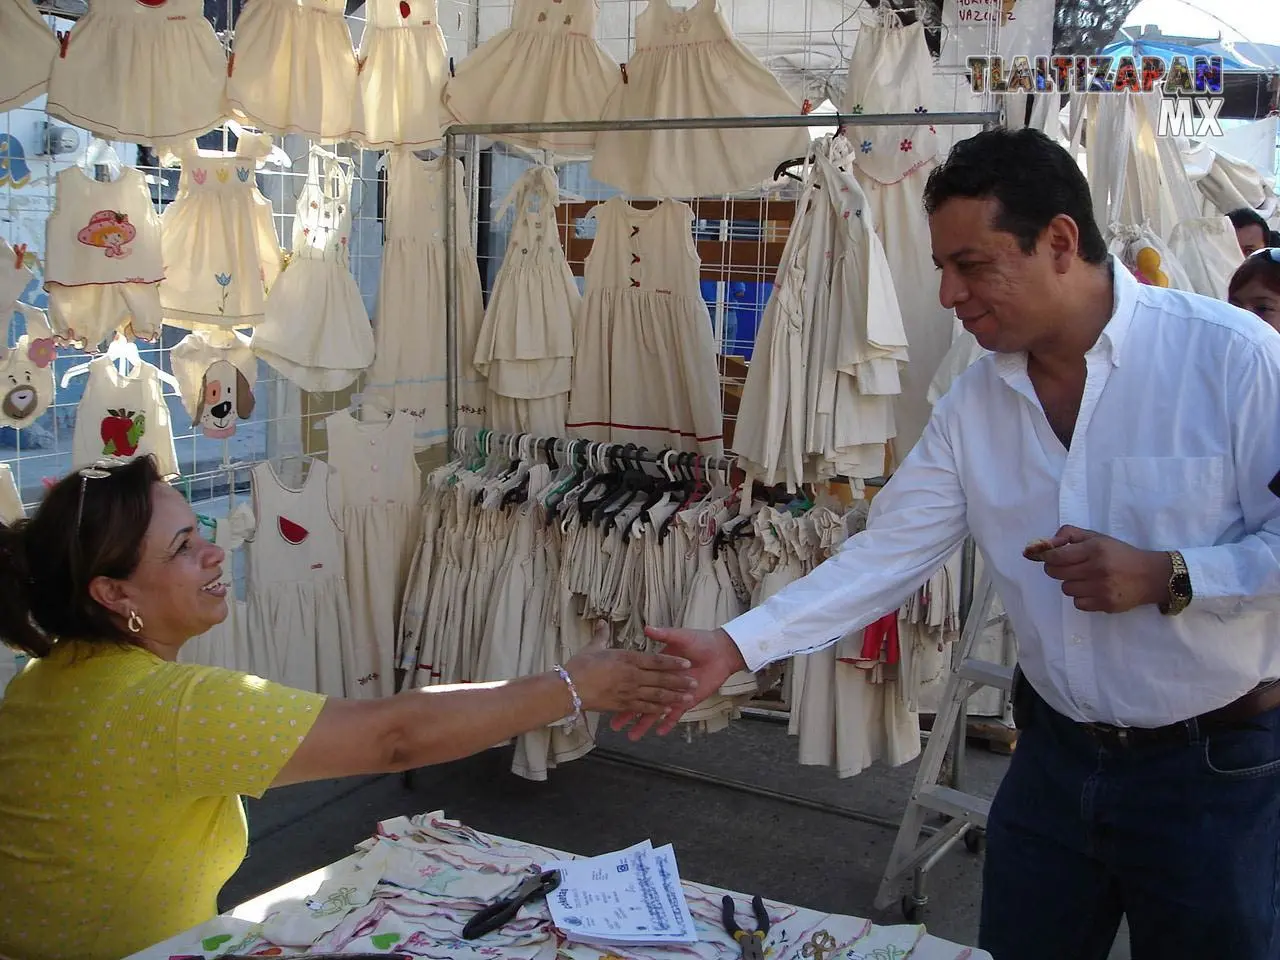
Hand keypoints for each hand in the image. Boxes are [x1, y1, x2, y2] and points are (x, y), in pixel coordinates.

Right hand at [564, 623, 696, 715]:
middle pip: (661, 678)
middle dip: (679, 681)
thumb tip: (602, 621)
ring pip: (656, 694)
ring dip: (673, 696)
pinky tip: (668, 710)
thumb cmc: (579, 666)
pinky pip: (644, 707)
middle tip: (695, 682)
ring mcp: (628, 692)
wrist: (567, 688)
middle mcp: (631, 676)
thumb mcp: (593, 647)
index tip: (687, 663)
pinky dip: (657, 709)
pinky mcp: (622, 705)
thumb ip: (602, 635)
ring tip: (688, 697)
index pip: (656, 660)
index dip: (673, 662)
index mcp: (627, 659)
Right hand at [610, 626, 746, 739]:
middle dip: (628, 714)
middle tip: (614, 726)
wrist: (721, 651)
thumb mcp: (680, 636)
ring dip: (644, 724)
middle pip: (641, 700)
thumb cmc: (699, 641)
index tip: (608, 695)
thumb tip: (647, 628)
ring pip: (655, 711)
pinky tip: (659, 733)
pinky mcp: (686, 701)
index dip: (623, 687)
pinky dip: (668, 724)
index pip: (636, 679)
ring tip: (631, 736)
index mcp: (656, 667)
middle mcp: (661, 682)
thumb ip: (664, 634)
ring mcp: (673, 694)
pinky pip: (675, 715)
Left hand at [1035, 525, 1171, 612]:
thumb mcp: (1097, 537)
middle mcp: (1097, 568)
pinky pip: (1078, 603)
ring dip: (1071, 584)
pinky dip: (1081, 598)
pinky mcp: (1106, 604)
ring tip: (1085, 579)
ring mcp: (1102, 588)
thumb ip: (1069, 534)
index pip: (1056, 556)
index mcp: (1095, 549)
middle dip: (1056, 569)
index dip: (1047, 557)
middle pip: (1056, 573)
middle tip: (1066, 567)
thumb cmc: (1120, 554)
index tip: (1049, 557)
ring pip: (1066, 589)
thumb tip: (1045, 544)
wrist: (1151, 576)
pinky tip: (1093, 590)